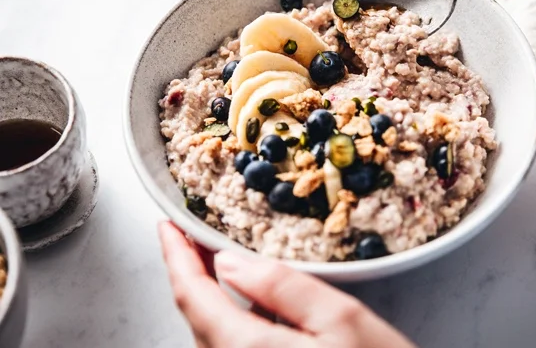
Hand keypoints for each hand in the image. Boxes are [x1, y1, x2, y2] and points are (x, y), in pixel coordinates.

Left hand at [158, 221, 416, 347]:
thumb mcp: (341, 320)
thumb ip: (282, 288)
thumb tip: (229, 264)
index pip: (193, 295)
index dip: (176, 255)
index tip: (168, 226)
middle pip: (196, 316)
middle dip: (188, 270)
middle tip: (190, 234)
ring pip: (210, 332)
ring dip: (206, 292)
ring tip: (211, 257)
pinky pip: (230, 346)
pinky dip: (228, 314)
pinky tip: (245, 298)